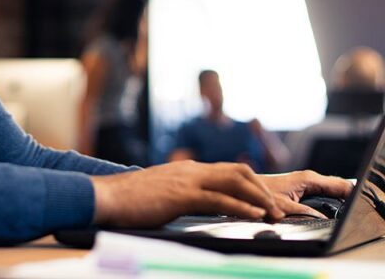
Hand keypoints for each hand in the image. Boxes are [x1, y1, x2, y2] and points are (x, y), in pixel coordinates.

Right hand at [91, 160, 284, 227]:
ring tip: (276, 214)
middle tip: (279, 209)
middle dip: (262, 189)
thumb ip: (180, 196)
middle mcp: (192, 170)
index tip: (267, 203)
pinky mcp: (181, 195)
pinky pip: (218, 199)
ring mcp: (187, 180)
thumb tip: (195, 207)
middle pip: (238, 171)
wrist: (108, 196)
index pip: (228, 172)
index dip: (252, 186)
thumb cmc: (131, 200)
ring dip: (259, 197)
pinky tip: (255, 216)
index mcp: (188, 170)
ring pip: (234, 181)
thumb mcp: (161, 194)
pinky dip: (241, 206)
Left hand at [260, 170, 352, 217]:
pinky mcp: (301, 188)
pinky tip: (332, 210)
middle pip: (338, 187)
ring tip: (344, 211)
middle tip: (351, 212)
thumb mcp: (285, 207)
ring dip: (339, 200)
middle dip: (347, 198)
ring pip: (330, 190)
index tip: (356, 205)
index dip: (351, 195)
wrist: (244, 189)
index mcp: (308, 179)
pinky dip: (329, 200)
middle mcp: (308, 178)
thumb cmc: (259, 195)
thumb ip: (306, 214)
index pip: (341, 185)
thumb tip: (324, 219)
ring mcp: (305, 182)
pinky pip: (322, 193)